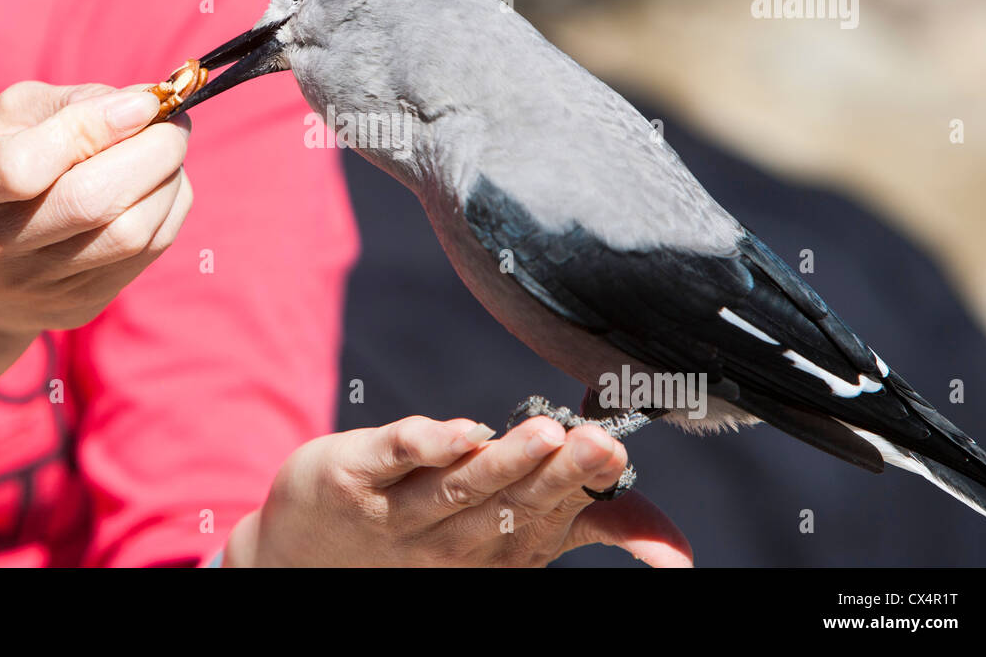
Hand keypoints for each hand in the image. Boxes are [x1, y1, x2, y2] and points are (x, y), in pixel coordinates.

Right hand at [0, 81, 192, 340]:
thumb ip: (72, 105)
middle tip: (173, 124)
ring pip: (130, 234)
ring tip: (168, 150)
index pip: (23, 166)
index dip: (95, 127)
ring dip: (168, 181)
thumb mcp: (3, 121)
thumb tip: (148, 103)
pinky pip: (147, 254)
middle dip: (152, 152)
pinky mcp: (77, 307)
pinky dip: (169, 208)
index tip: (142, 103)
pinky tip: (162, 184)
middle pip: (90, 204)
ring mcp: (32, 288)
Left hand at [226, 415, 691, 566]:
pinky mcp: (353, 477)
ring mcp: (399, 510)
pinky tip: (455, 431)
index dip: (585, 484)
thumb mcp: (513, 533)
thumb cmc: (434, 533)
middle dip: (554, 473)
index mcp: (501, 545)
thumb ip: (593, 521)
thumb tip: (675, 551)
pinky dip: (422, 447)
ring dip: (500, 463)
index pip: (550, 513)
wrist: (310, 554)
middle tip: (597, 441)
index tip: (618, 454)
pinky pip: (389, 462)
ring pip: (455, 487)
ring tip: (545, 432)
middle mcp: (454, 536)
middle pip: (508, 503)